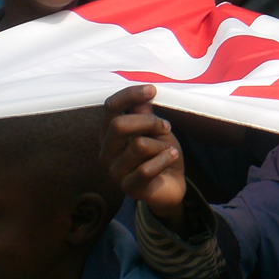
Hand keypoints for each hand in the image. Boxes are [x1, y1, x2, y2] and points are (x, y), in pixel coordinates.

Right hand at [100, 85, 185, 227]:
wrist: (171, 185)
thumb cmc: (160, 154)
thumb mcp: (156, 129)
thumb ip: (146, 113)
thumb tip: (143, 93)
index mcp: (110, 134)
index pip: (110, 108)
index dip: (129, 95)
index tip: (151, 90)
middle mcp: (107, 152)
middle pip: (119, 125)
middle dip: (149, 122)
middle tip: (165, 127)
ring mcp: (115, 172)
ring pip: (139, 145)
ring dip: (161, 144)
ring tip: (167, 149)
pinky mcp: (129, 188)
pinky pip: (147, 168)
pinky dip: (165, 159)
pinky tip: (170, 157)